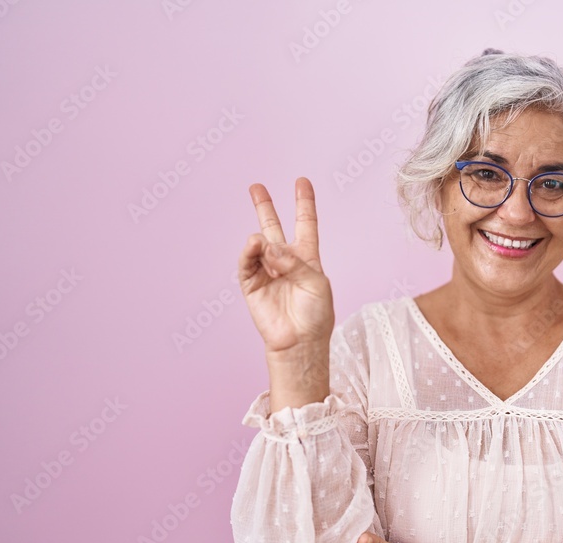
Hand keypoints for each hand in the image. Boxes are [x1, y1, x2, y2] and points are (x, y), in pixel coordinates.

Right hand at [238, 179, 334, 354]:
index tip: (302, 182)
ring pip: (258, 244)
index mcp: (307, 258)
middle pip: (273, 227)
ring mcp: (267, 271)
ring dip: (261, 239)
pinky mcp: (252, 284)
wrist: (300, 342)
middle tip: (255, 187)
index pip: (305, 224)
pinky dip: (250, 252)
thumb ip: (293, 260)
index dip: (304, 203)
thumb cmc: (315, 314)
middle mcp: (285, 261)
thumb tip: (266, 245)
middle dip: (265, 207)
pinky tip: (254, 246)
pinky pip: (247, 263)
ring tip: (261, 241)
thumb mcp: (315, 281)